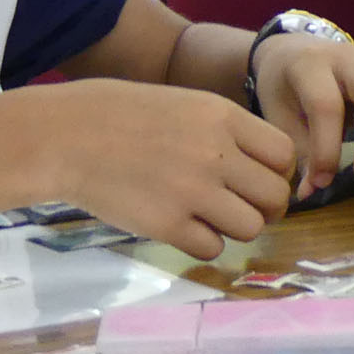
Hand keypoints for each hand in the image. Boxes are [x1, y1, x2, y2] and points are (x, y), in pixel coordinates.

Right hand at [44, 79, 296, 259]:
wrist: (68, 136)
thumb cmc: (127, 118)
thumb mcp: (189, 105)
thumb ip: (230, 132)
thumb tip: (269, 166)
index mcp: (225, 118)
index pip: (285, 155)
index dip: (278, 173)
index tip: (261, 180)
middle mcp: (217, 154)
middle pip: (276, 195)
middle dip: (267, 207)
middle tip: (247, 208)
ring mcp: (192, 191)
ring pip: (251, 227)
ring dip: (238, 228)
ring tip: (213, 219)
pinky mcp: (166, 225)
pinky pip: (213, 249)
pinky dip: (205, 244)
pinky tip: (186, 229)